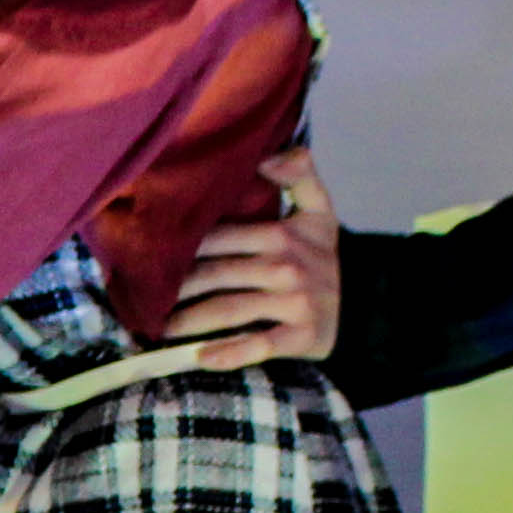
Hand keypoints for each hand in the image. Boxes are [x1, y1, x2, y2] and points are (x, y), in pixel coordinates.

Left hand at [163, 153, 341, 370]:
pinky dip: (231, 353)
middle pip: (218, 275)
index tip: (149, 256)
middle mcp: (286, 267)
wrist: (368, 302)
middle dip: (178, 288)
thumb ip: (300, 174)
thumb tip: (269, 155)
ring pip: (231, 310)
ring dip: (192, 321)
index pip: (219, 238)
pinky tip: (202, 357)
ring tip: (161, 327)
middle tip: (144, 297)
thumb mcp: (320, 210)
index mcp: (281, 235)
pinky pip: (261, 345)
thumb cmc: (327, 257)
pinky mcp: (301, 337)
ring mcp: (294, 304)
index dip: (182, 248)